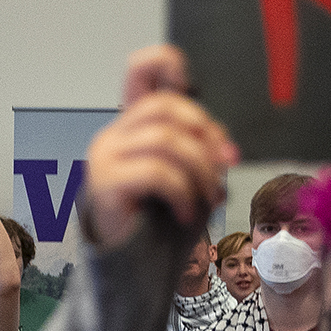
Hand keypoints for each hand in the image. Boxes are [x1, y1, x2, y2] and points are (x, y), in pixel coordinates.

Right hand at [83, 46, 236, 251]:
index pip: (140, 71)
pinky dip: (182, 192)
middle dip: (206, 134)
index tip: (191, 82)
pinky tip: (185, 213)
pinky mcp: (104, 184)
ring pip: (166, 140)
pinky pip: (155, 172)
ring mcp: (105, 157)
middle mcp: (114, 134)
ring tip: (210, 198)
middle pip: (165, 106)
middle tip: (225, 165)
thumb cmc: (157, 222)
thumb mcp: (188, 177)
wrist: (128, 266)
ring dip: (201, 170)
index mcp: (134, 126)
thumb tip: (225, 149)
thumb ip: (202, 151)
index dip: (165, 63)